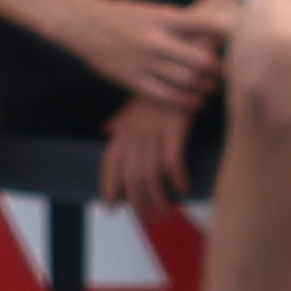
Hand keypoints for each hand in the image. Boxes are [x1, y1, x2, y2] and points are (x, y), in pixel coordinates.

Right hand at [67, 0, 227, 112]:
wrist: (85, 23)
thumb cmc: (126, 15)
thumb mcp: (156, 10)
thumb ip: (183, 23)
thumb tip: (219, 32)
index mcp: (164, 17)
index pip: (206, 24)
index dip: (229, 35)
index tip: (247, 41)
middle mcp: (155, 39)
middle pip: (200, 60)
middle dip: (221, 69)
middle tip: (235, 73)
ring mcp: (143, 61)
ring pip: (185, 80)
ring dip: (207, 87)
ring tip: (217, 88)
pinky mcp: (132, 80)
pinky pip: (164, 95)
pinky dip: (185, 101)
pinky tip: (197, 102)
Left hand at [94, 94, 193, 214]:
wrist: (182, 70)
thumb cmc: (160, 89)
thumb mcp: (134, 103)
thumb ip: (120, 120)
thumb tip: (107, 128)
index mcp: (124, 129)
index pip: (110, 162)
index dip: (109, 186)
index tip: (112, 207)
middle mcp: (136, 133)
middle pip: (131, 176)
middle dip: (138, 203)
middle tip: (147, 221)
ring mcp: (155, 131)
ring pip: (151, 174)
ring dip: (158, 198)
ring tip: (166, 213)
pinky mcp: (176, 128)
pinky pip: (173, 161)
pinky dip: (177, 178)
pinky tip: (184, 189)